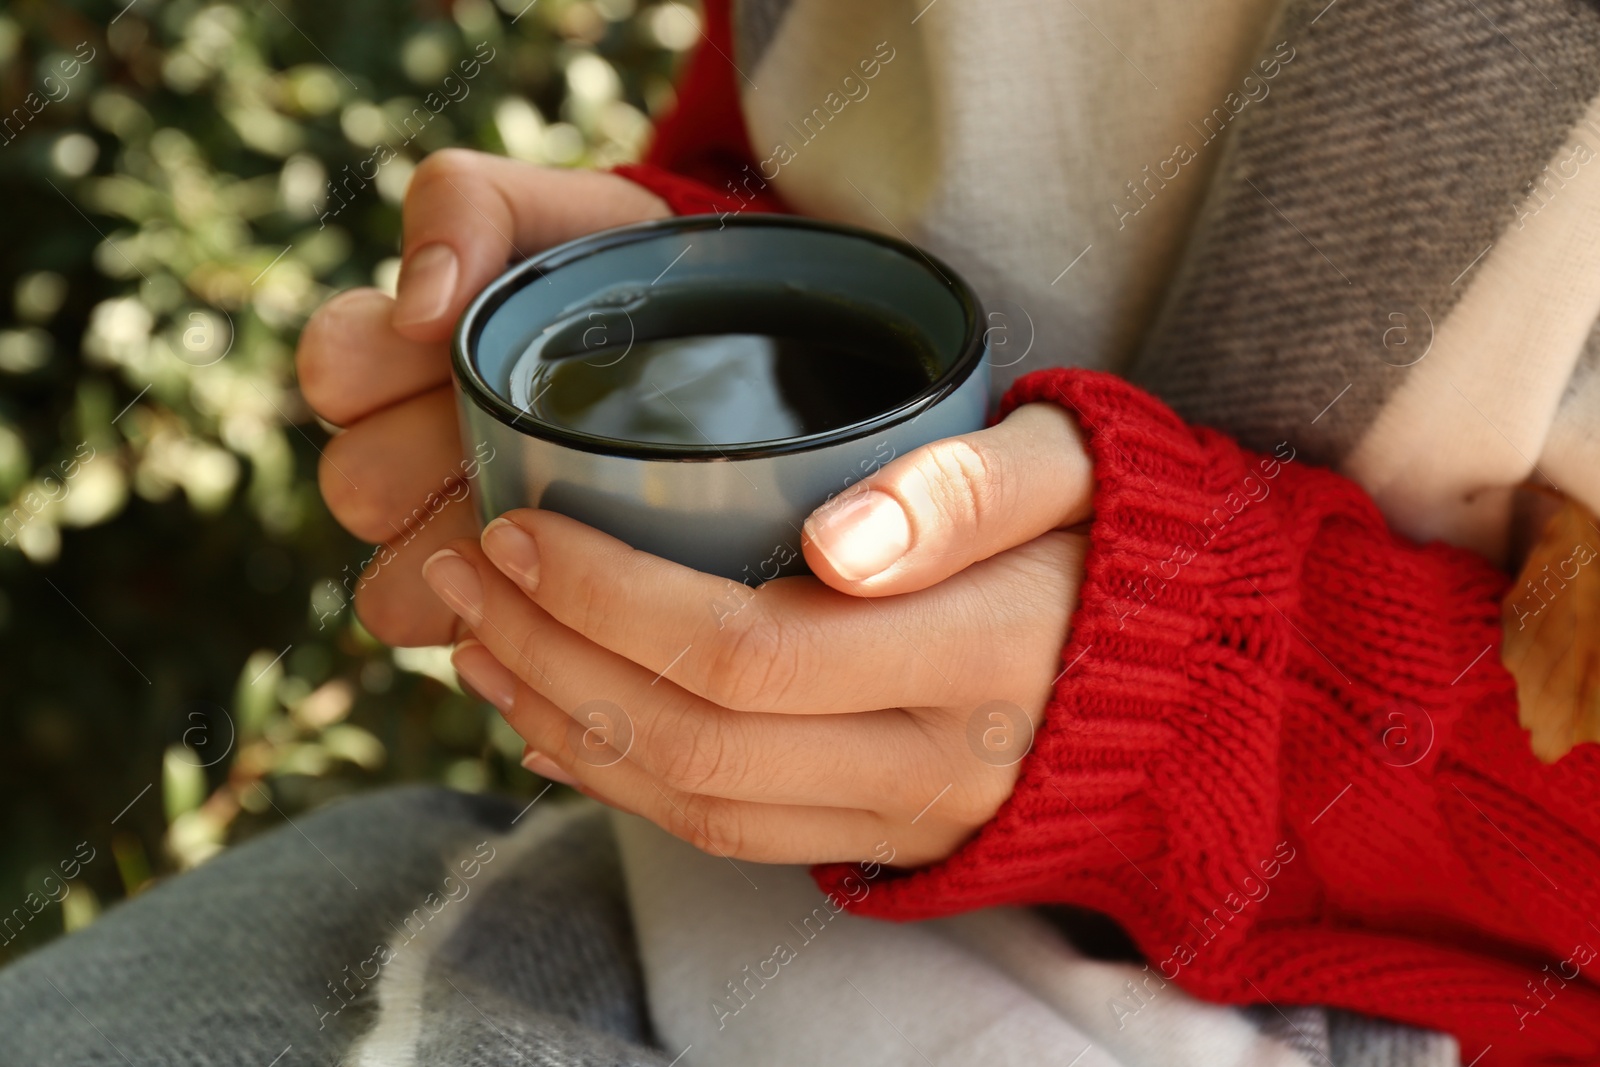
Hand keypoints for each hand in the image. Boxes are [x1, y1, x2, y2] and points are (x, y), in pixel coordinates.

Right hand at [296, 150, 669, 644]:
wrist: (738, 344)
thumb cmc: (623, 272)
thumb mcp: (547, 211)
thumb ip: (464, 208)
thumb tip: (417, 308)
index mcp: (401, 358)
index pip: (332, 369)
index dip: (379, 367)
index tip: (450, 345)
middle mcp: (412, 456)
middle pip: (356, 485)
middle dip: (432, 459)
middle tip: (519, 432)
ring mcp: (461, 543)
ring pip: (395, 585)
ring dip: (466, 558)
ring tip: (551, 515)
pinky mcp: (520, 613)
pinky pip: (474, 647)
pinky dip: (511, 626)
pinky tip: (569, 591)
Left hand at [428, 402, 1093, 866]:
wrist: (1196, 683)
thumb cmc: (1126, 542)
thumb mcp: (1077, 466)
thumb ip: (970, 488)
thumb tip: (835, 544)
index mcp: (979, 654)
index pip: (749, 650)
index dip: (611, 599)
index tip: (518, 524)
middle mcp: (934, 762)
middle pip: (696, 739)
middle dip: (553, 654)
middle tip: (464, 567)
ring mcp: (905, 818)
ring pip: (696, 805)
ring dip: (563, 723)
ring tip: (476, 640)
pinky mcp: (885, 842)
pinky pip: (730, 836)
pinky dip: (620, 784)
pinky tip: (554, 723)